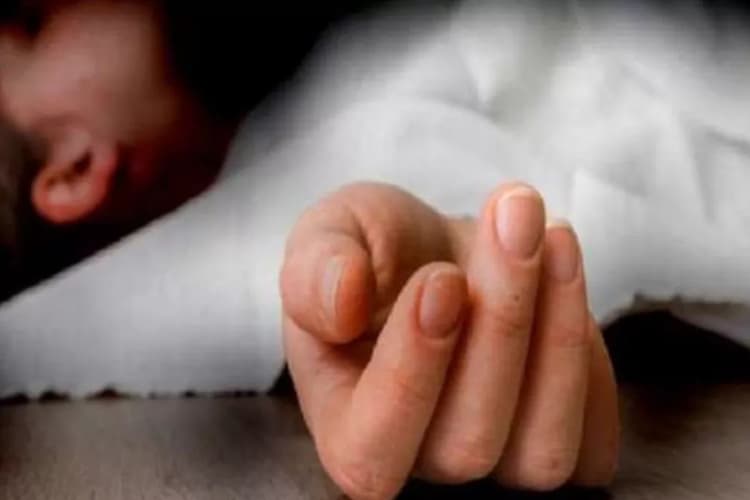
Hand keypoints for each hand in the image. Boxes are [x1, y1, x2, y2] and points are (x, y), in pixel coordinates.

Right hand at [280, 182, 618, 498]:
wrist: (440, 253)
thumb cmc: (378, 253)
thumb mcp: (328, 235)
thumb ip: (315, 267)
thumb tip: (342, 300)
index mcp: (348, 428)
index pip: (372, 447)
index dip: (411, 370)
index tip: (439, 278)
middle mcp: (423, 463)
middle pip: (466, 443)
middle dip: (500, 324)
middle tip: (513, 217)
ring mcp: (498, 466)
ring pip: (541, 450)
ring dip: (558, 334)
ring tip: (552, 234)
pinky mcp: (562, 446)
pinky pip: (594, 437)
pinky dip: (589, 352)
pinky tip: (566, 269)